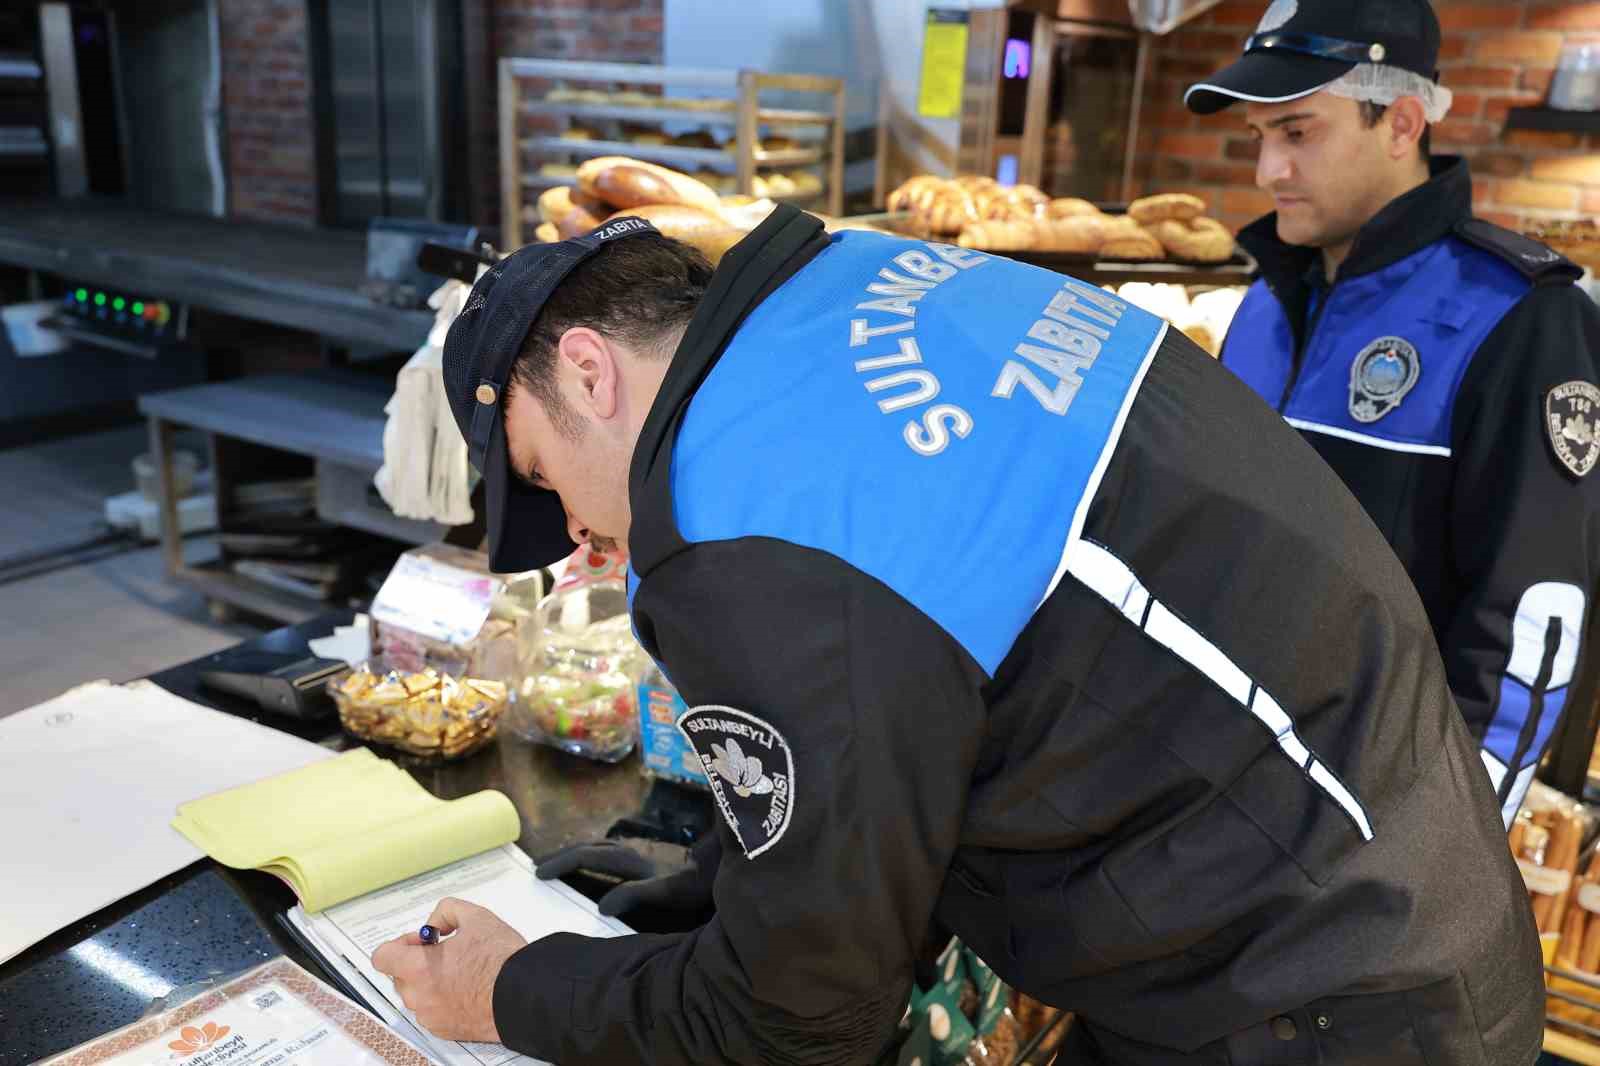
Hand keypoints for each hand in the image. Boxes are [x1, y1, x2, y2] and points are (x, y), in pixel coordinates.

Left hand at [370, 897, 525, 1041]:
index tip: (420, 942)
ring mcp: (431, 1016)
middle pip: (399, 975)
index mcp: (419, 968)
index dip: (399, 944)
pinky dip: (441, 1000)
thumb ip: (446, 911)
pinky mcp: (444, 1030)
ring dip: (428, 982)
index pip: (382, 957)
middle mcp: (419, 996)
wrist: (524, 994)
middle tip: (446, 953)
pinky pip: (431, 1012)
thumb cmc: (502, 962)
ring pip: (416, 995)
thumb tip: (434, 924)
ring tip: (460, 972)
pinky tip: (465, 989)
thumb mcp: (476, 917)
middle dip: (417, 962)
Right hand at [536, 835, 719, 917]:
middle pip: (586, 848)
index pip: (585, 857)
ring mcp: (636, 849)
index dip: (561, 863)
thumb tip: (602, 904)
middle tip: (537, 867)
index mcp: (628, 859)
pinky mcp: (643, 854)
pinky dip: (590, 856)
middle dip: (560, 856)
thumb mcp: (667, 893)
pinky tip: (590, 865)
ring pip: (597, 847)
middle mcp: (628, 849)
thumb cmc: (692, 884)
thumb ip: (636, 895)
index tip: (539, 873)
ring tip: (557, 865)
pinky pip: (608, 852)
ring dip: (574, 854)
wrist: (717, 866)